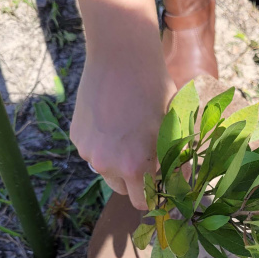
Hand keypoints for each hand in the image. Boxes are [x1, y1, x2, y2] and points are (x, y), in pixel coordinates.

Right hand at [70, 38, 175, 210]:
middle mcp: (105, 163)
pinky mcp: (75, 135)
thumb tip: (182, 182)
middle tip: (148, 158)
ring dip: (117, 161)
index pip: (141, 201)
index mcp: (134, 166)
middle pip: (122, 189)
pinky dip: (103, 144)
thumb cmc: (155, 89)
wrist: (121, 56)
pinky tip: (113, 120)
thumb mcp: (172, 127)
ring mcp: (87, 150)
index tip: (161, 186)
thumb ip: (174, 160)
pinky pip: (92, 150)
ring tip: (130, 134)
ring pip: (105, 169)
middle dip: (136, 179)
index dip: (153, 195)